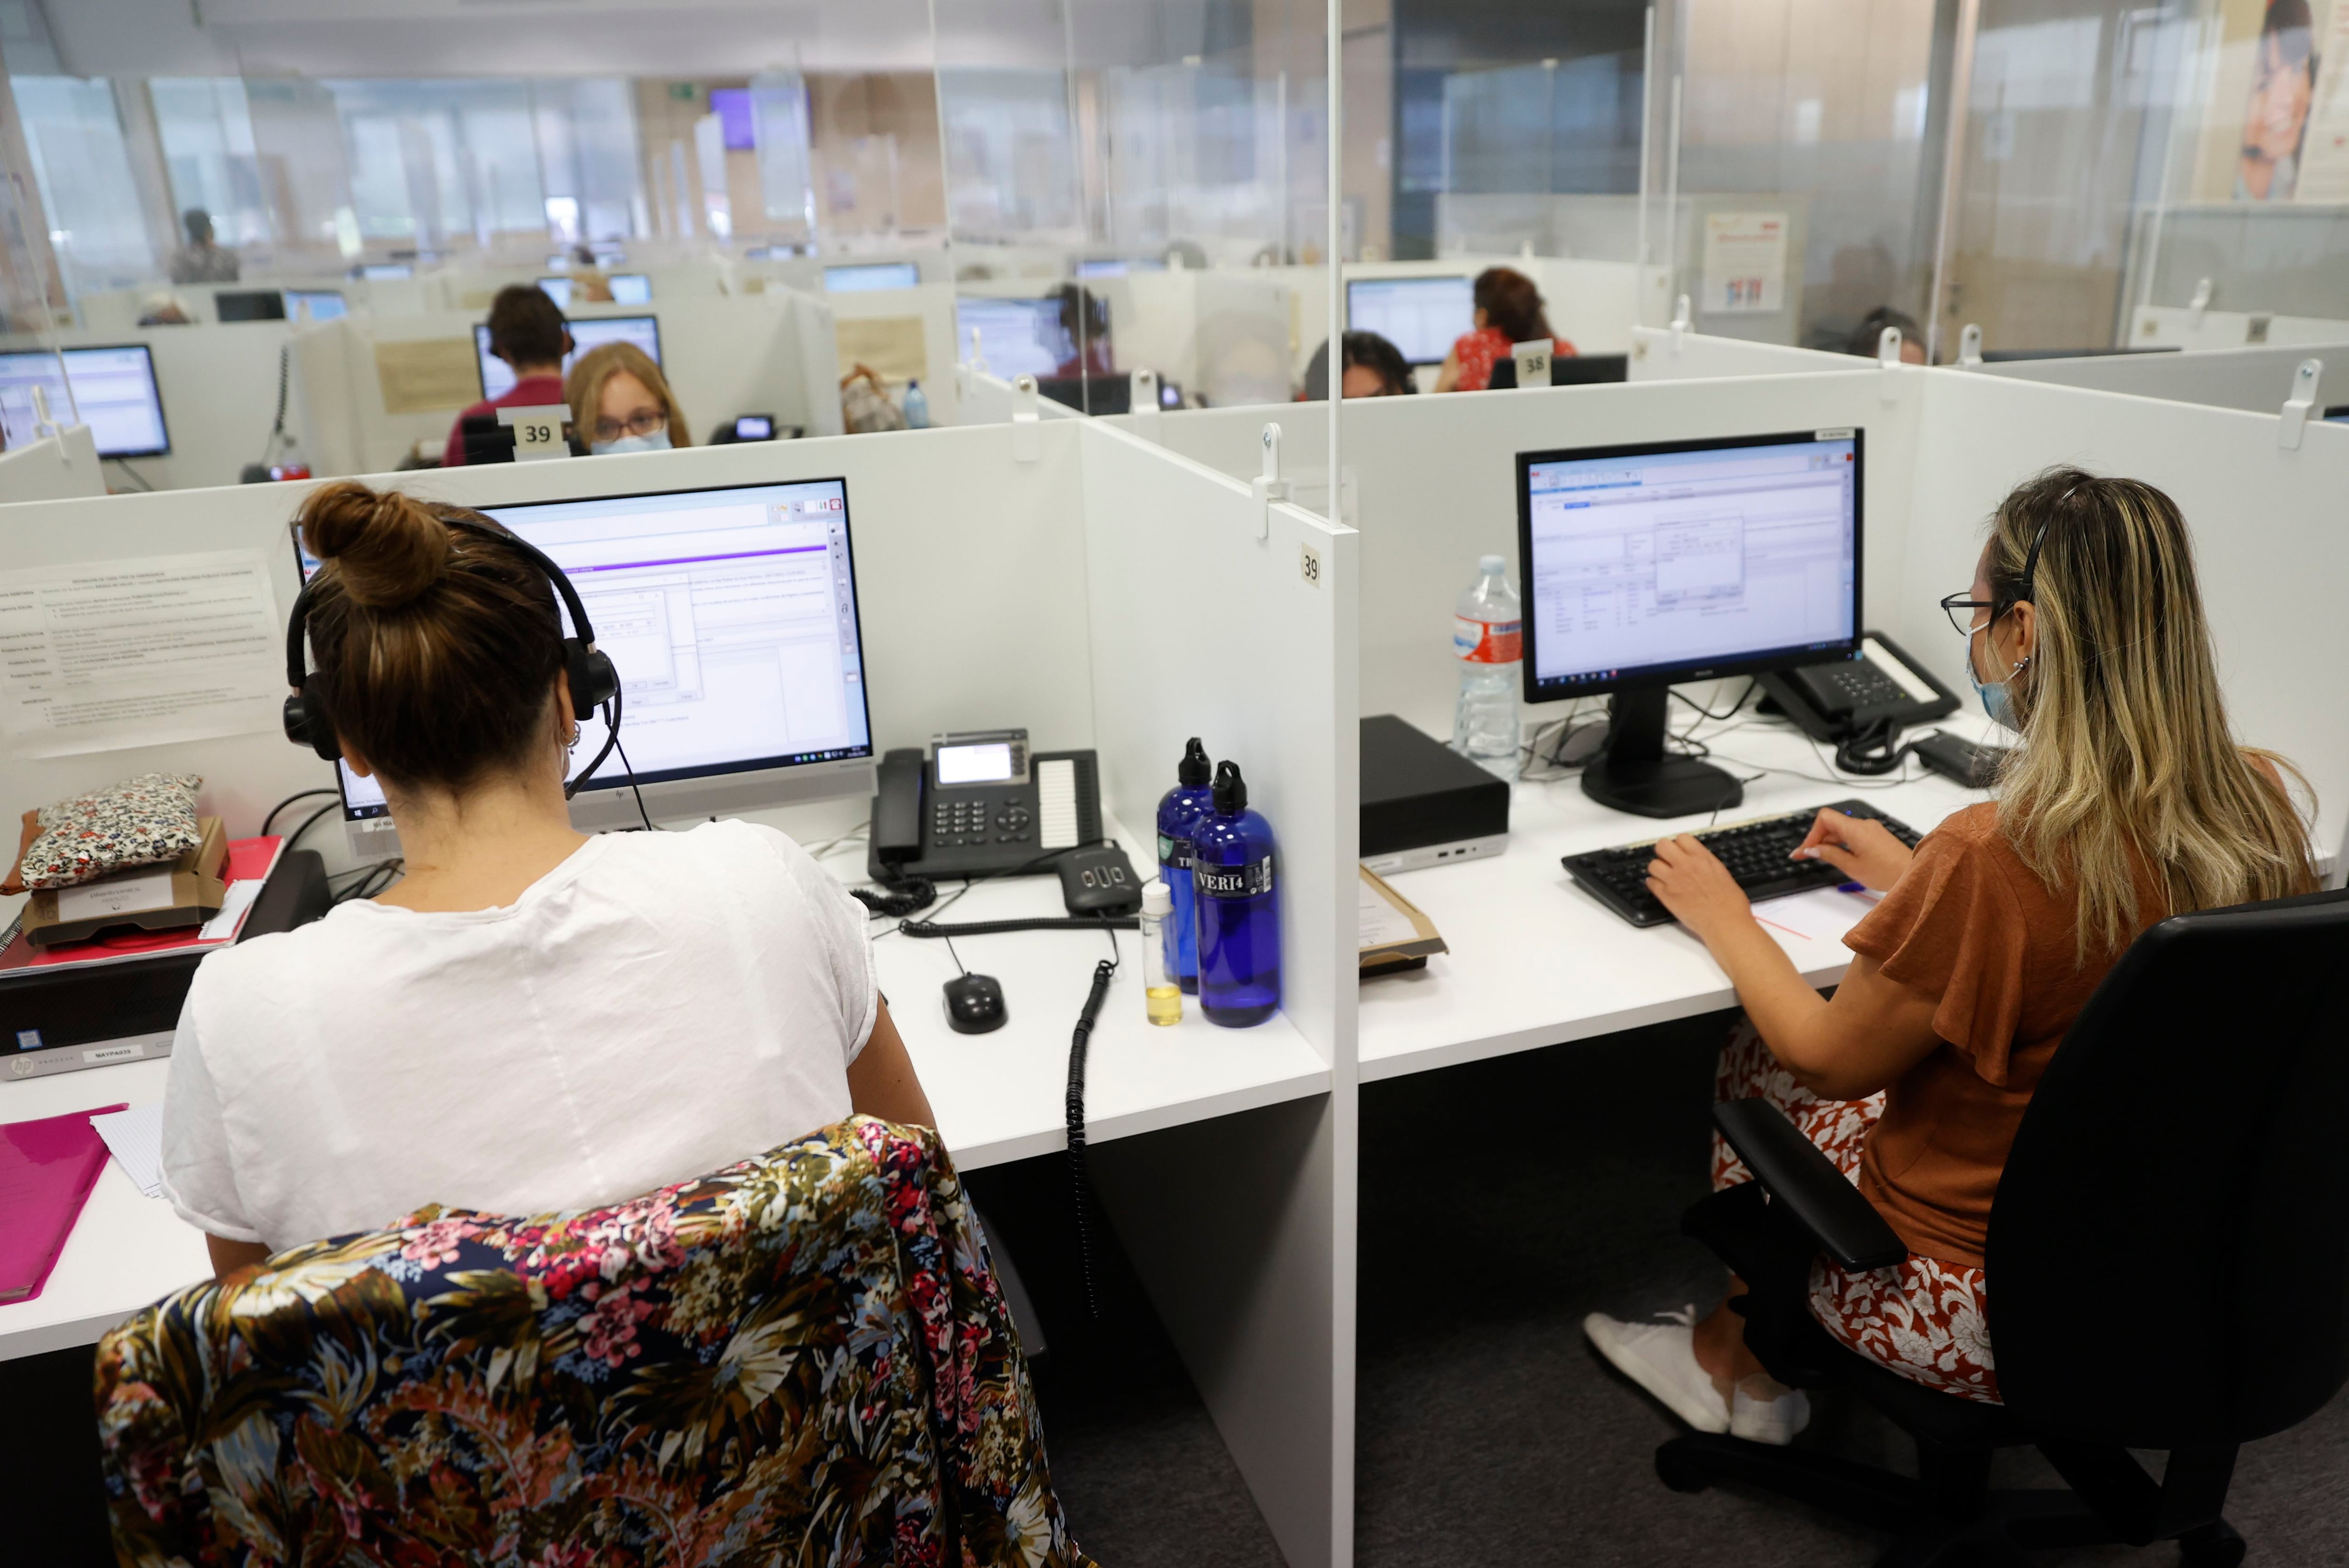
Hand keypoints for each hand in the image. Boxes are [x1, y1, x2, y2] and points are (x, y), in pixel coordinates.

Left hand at [1644, 834, 1754, 945]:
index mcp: (1702, 858)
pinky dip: (1654, 884)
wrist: (1725, 922)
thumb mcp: (1722, 873)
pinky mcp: (1666, 896)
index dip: (1679, 844)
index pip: (1682, 838)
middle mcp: (1685, 865)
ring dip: (1657, 869)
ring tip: (1664, 876)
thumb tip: (1698, 862)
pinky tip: (1661, 887)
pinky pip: (1651, 883)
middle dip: (1663, 852)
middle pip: (1662, 845)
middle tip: (1668, 860)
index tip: (1680, 851)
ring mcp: (1673, 880)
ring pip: (1652, 864)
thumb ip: (1705, 864)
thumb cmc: (1730, 902)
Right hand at [1792, 808, 1913, 891]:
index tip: (1805, 850)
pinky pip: (1853, 835)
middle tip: (1804, 856)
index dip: (1812, 833)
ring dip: (1829, 843)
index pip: (1824, 818)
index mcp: (1855, 829)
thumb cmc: (1886, 872)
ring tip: (1820, 859)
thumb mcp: (1851, 866)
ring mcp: (1871, 829)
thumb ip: (1829, 855)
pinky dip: (1842, 844)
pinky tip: (1839, 856)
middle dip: (1817, 839)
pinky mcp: (1877, 836)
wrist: (1914, 875)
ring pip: (1842, 830)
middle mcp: (1863, 825)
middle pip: (1832, 824)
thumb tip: (1812, 849)